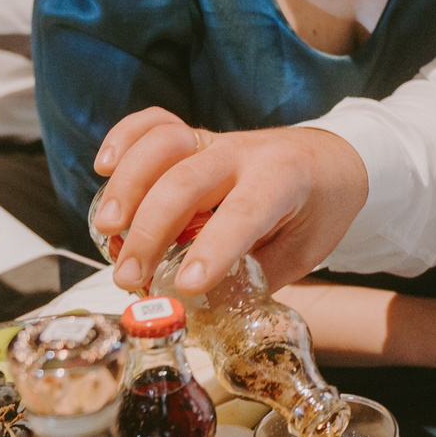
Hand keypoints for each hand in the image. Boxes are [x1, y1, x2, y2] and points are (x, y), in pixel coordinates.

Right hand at [89, 108, 367, 294]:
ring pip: (163, 145)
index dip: (213, 249)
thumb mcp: (304, 251)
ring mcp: (216, 141)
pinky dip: (124, 139)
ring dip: (128, 188)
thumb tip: (197, 312)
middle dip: (150, 232)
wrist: (331, 158)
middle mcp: (245, 154)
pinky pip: (154, 124)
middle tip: (129, 279)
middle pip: (188, 181)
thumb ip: (254, 278)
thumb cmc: (318, 209)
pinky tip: (104, 169)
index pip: (244, 212)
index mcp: (284, 180)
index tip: (186, 286)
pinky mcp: (195, 137)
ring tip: (107, 232)